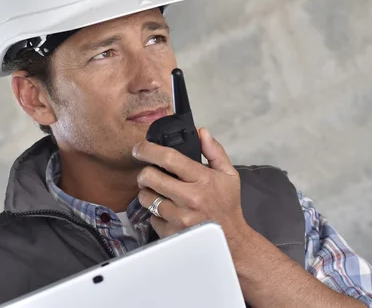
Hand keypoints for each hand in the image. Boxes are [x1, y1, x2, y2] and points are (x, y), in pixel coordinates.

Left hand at [134, 128, 250, 249]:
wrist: (231, 240)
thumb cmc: (227, 205)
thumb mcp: (229, 175)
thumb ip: (215, 151)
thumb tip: (202, 132)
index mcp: (203, 180)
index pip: (169, 159)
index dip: (149, 150)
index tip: (140, 148)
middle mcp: (190, 198)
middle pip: (149, 177)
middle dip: (144, 172)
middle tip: (148, 174)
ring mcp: (180, 218)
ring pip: (146, 198)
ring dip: (148, 193)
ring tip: (159, 193)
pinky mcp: (172, 234)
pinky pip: (151, 218)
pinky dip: (156, 214)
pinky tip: (168, 212)